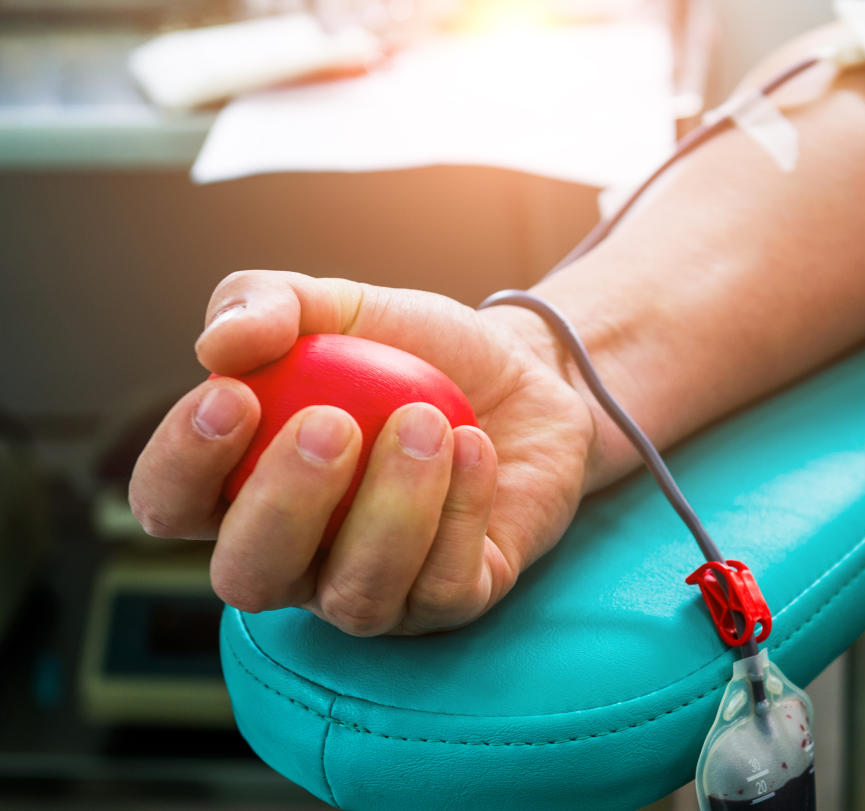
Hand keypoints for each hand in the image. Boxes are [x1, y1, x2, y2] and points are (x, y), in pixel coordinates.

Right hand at [130, 270, 596, 635]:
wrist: (523, 374)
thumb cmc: (414, 351)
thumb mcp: (340, 306)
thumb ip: (266, 304)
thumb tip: (218, 345)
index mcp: (242, 490)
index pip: (169, 505)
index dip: (182, 463)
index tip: (234, 394)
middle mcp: (298, 559)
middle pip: (248, 578)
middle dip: (283, 504)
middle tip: (333, 422)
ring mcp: (375, 591)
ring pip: (355, 597)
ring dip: (390, 508)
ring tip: (426, 422)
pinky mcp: (454, 603)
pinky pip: (444, 588)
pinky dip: (459, 513)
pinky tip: (475, 448)